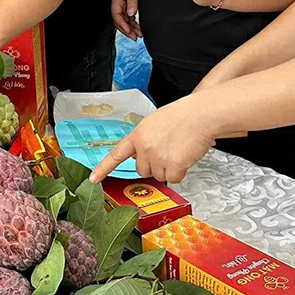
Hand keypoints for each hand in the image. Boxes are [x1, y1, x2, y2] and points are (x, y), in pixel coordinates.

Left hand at [89, 93, 219, 183]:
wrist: (201, 115)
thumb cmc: (183, 116)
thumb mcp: (154, 123)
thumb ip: (144, 139)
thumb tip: (141, 155)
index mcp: (138, 135)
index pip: (116, 154)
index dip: (103, 168)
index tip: (93, 179)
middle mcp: (145, 147)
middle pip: (141, 170)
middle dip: (152, 166)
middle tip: (166, 152)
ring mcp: (158, 158)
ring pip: (158, 176)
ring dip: (168, 169)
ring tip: (177, 151)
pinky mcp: (173, 166)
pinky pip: (173, 179)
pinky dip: (180, 172)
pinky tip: (184, 157)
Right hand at [112, 0, 142, 39]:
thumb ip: (132, 2)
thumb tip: (131, 14)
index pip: (116, 16)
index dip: (122, 25)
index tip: (129, 32)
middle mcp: (118, 3)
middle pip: (120, 20)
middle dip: (127, 30)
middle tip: (135, 37)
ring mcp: (123, 5)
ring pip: (125, 20)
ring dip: (131, 28)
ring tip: (139, 35)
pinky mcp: (128, 5)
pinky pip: (129, 17)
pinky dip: (133, 23)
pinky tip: (138, 28)